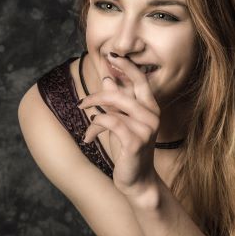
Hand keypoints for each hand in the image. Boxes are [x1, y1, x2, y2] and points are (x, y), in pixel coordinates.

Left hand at [77, 53, 160, 195]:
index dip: (126, 66)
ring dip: (93, 113)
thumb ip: (117, 101)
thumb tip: (108, 78)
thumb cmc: (128, 150)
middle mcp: (152, 116)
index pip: (140, 80)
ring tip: (85, 125)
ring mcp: (146, 129)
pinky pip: (110, 122)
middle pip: (121, 93)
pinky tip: (88, 137)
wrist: (137, 180)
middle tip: (82, 102)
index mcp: (151, 108)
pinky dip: (95, 126)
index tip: (112, 55)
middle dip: (98, 95)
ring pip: (113, 108)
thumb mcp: (121, 122)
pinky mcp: (135, 141)